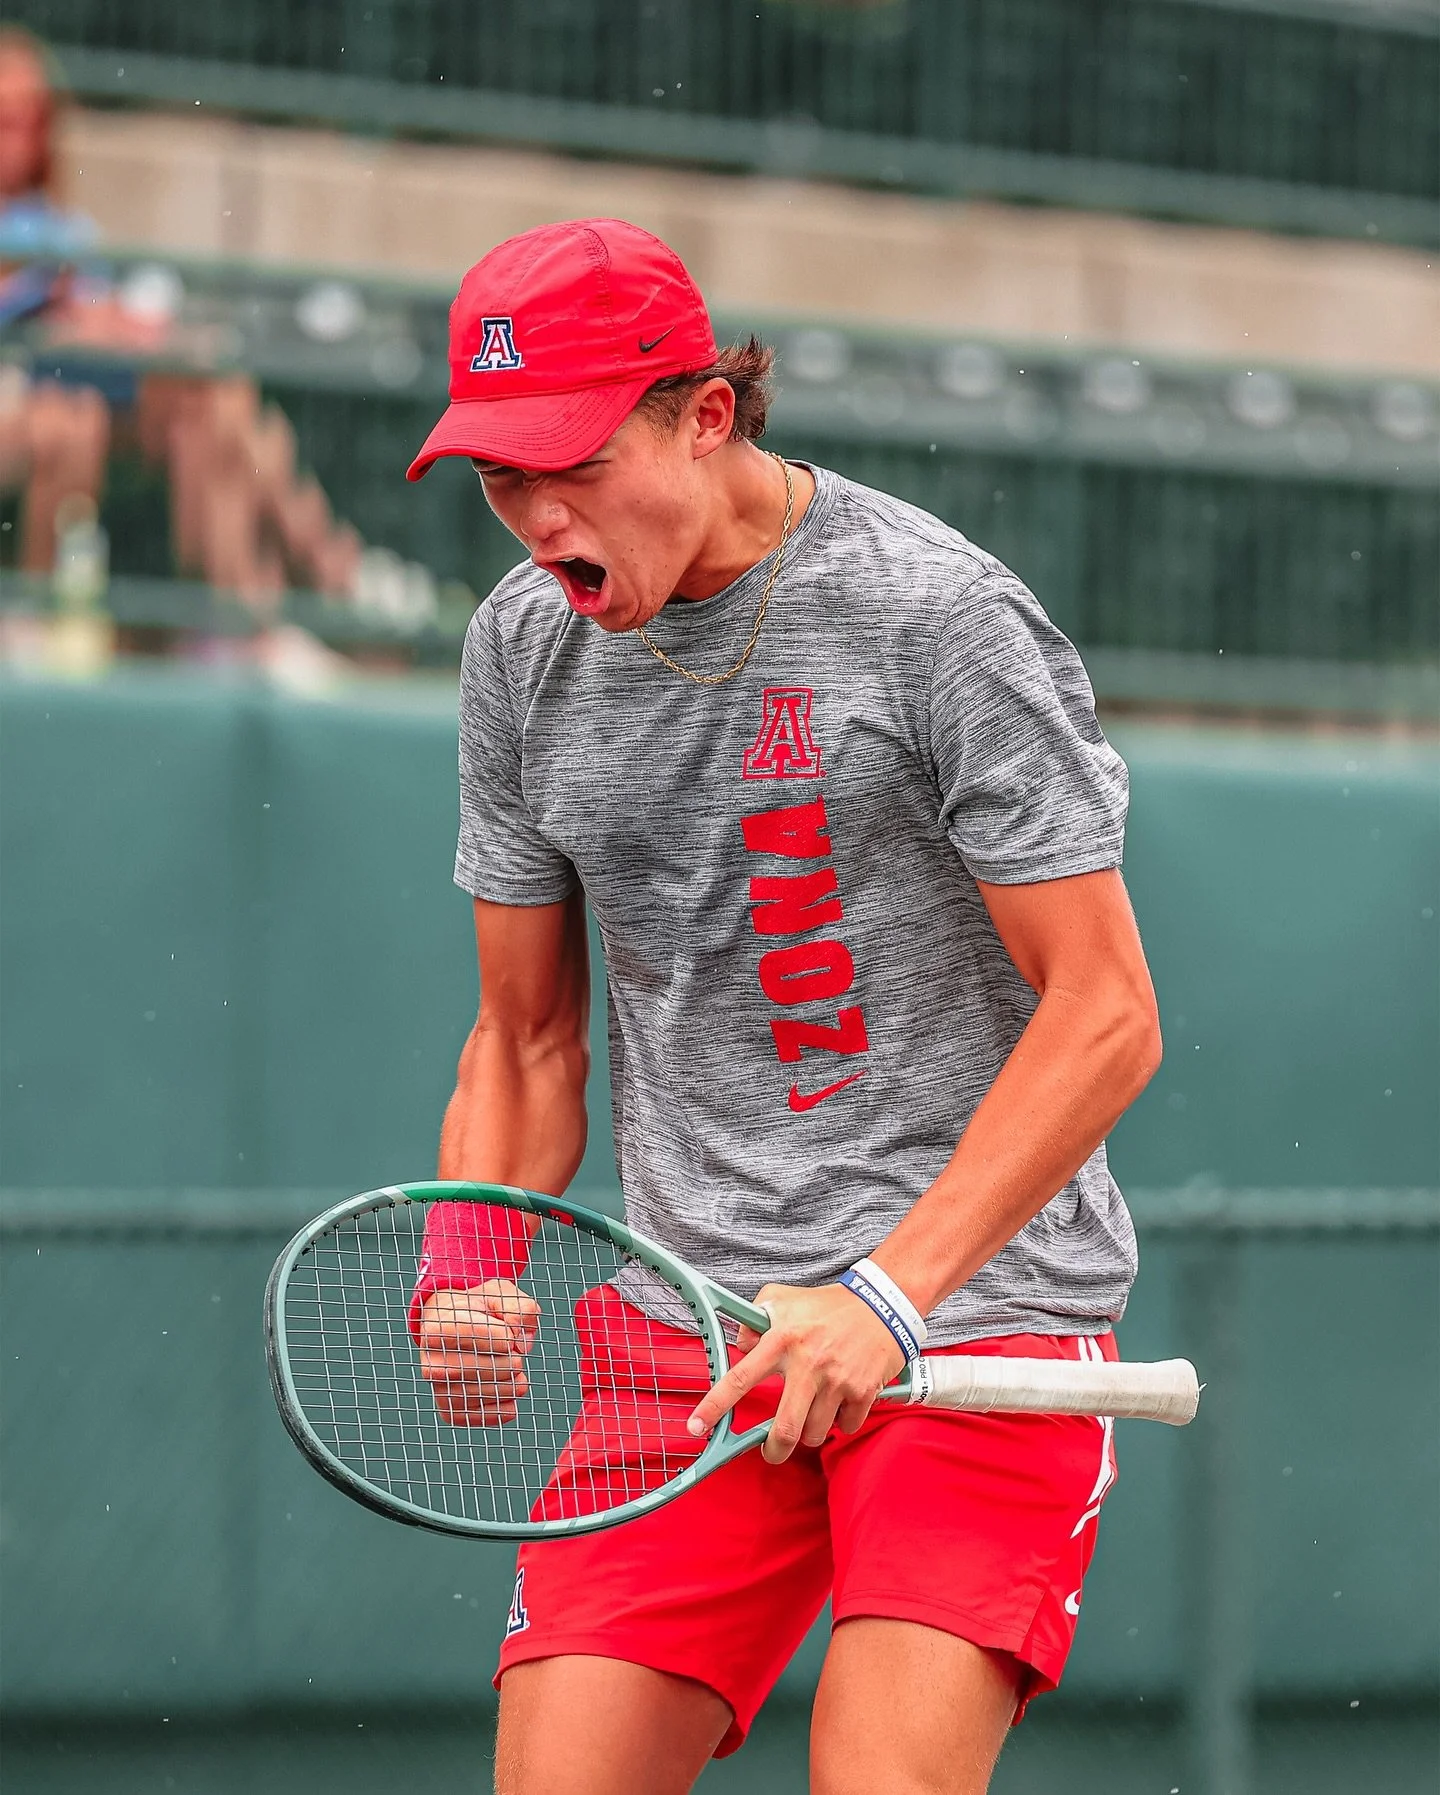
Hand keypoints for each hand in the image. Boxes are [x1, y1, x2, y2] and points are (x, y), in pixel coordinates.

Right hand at [417, 1281, 539, 1426]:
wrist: (449, 1326)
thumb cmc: (476, 1308)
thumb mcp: (499, 1293)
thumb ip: (520, 1308)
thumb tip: (523, 1343)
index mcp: (437, 1329)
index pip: (493, 1338)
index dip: (509, 1334)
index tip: (504, 1329)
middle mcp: (432, 1365)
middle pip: (493, 1368)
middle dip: (513, 1359)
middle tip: (510, 1351)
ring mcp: (439, 1391)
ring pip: (490, 1394)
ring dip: (513, 1383)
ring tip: (512, 1370)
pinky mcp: (450, 1412)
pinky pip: (485, 1416)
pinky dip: (505, 1406)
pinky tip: (506, 1391)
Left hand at [687, 1282, 906, 1463]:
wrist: (882, 1303)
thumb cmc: (827, 1305)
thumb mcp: (781, 1299)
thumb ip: (752, 1319)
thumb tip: (739, 1346)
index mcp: (781, 1340)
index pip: (740, 1379)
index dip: (714, 1406)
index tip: (697, 1427)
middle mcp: (807, 1364)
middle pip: (784, 1430)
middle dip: (774, 1450)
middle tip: (771, 1450)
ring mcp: (836, 1380)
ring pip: (815, 1433)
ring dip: (811, 1431)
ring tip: (814, 1411)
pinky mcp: (863, 1391)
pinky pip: (846, 1426)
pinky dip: (842, 1422)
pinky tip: (841, 1403)